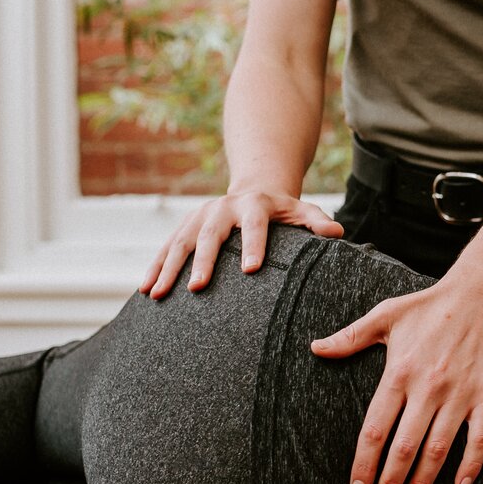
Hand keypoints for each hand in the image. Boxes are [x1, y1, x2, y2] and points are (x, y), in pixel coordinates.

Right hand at [142, 189, 343, 298]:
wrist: (254, 189)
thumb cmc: (283, 210)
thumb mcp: (302, 209)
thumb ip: (317, 221)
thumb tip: (337, 233)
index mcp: (254, 205)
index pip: (254, 225)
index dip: (253, 245)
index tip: (251, 270)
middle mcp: (222, 208)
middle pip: (210, 234)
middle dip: (202, 261)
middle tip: (197, 288)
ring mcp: (199, 216)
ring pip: (180, 242)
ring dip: (167, 268)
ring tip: (157, 294)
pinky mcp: (185, 226)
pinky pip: (167, 248)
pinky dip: (155, 268)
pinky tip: (146, 290)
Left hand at [308, 275, 482, 483]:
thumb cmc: (430, 305)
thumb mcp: (386, 315)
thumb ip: (350, 337)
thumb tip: (315, 348)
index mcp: (400, 372)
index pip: (375, 429)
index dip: (364, 464)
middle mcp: (428, 387)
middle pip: (404, 447)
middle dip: (390, 480)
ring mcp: (460, 393)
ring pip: (439, 449)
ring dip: (423, 481)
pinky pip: (480, 438)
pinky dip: (471, 465)